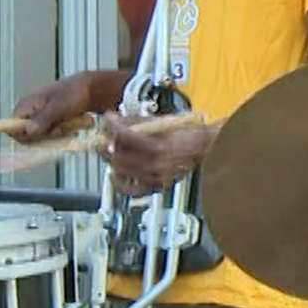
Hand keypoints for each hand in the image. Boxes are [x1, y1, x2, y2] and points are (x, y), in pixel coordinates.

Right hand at [9, 76, 96, 142]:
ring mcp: (39, 118)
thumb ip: (44, 118)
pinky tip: (71, 126)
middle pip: (27, 137)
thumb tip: (28, 131)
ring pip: (41, 138)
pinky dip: (61, 134)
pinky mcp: (49, 123)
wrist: (91, 89)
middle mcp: (29, 113)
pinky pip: (50, 136)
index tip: (42, 135)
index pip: (11, 128)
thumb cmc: (74, 94)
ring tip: (69, 124)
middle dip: (44, 137)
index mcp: (26, 105)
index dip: (24, 136)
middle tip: (60, 129)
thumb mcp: (59, 106)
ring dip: (56, 136)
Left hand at [98, 114, 214, 194]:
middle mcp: (156, 165)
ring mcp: (155, 177)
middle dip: (106, 141)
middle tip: (102, 133)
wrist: (204, 148)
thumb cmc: (186, 133)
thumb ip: (137, 122)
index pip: (125, 136)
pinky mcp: (155, 186)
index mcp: (159, 146)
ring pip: (121, 170)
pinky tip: (114, 172)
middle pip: (119, 154)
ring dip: (110, 157)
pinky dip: (118, 181)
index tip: (108, 119)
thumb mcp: (161, 121)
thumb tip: (115, 119)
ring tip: (108, 147)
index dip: (112, 126)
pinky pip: (130, 189)